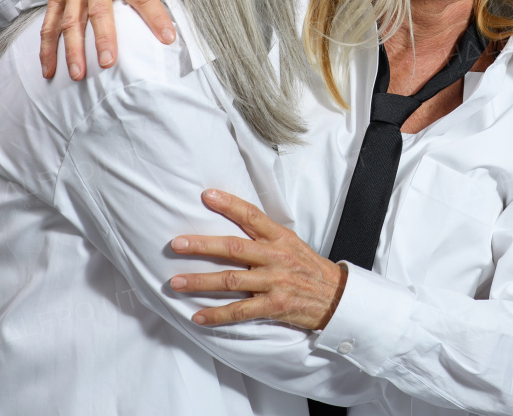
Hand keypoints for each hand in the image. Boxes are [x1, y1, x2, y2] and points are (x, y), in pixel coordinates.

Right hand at [33, 0, 175, 79]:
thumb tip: (174, 13)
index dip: (156, 16)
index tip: (169, 38)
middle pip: (100, 11)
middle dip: (103, 37)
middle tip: (108, 63)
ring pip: (71, 21)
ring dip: (73, 49)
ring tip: (78, 74)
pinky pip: (49, 25)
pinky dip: (47, 49)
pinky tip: (49, 70)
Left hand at [170, 190, 346, 330]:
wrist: (336, 297)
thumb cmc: (309, 269)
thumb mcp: (292, 244)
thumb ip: (266, 236)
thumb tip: (235, 222)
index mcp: (279, 238)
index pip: (252, 216)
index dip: (229, 204)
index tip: (207, 196)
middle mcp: (275, 257)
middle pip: (234, 248)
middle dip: (202, 246)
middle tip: (176, 244)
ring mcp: (275, 282)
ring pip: (232, 280)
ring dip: (201, 282)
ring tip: (177, 282)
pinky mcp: (275, 306)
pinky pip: (241, 311)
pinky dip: (218, 315)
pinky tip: (198, 316)